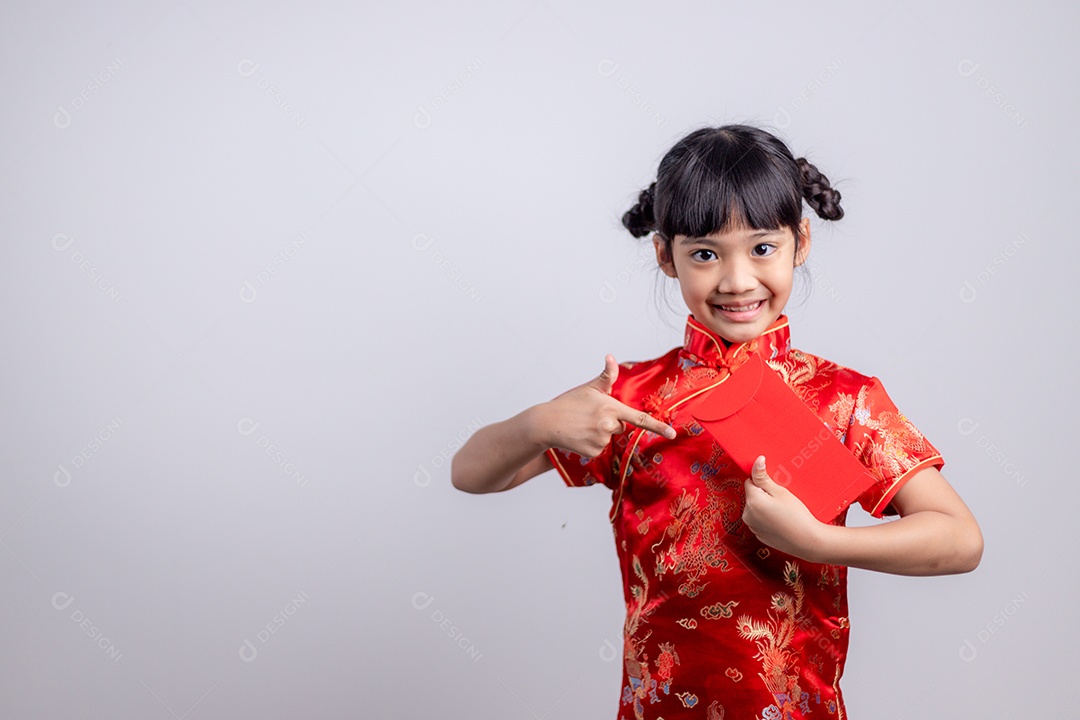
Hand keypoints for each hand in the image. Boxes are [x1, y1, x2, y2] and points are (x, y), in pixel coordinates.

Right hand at [535, 354, 676, 457]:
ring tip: (582, 426)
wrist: (546, 423)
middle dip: (610, 421)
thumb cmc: (568, 403)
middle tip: (590, 416)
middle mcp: (608, 425)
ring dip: (600, 433)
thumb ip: (607, 376)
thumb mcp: (589, 388)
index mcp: (611, 407)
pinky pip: (600, 448)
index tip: (673, 433)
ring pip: (609, 437)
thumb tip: (611, 357)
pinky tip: (580, 436)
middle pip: (620, 426)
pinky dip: (592, 443)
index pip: (639, 418)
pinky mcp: (593, 452)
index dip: (658, 426)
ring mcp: (601, 440)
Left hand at [742, 455, 824, 559]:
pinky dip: (768, 518)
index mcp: (752, 501)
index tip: (775, 486)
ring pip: (756, 509)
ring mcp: (752, 527)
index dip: (762, 482)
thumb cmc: (796, 515)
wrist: (807, 541)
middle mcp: (747, 515)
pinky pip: (760, 521)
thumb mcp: (780, 492)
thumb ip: (763, 477)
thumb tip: (756, 461)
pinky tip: (782, 520)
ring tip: (783, 511)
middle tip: (781, 499)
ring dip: (765, 507)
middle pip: (752, 496)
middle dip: (764, 494)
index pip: (749, 482)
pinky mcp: (759, 535)